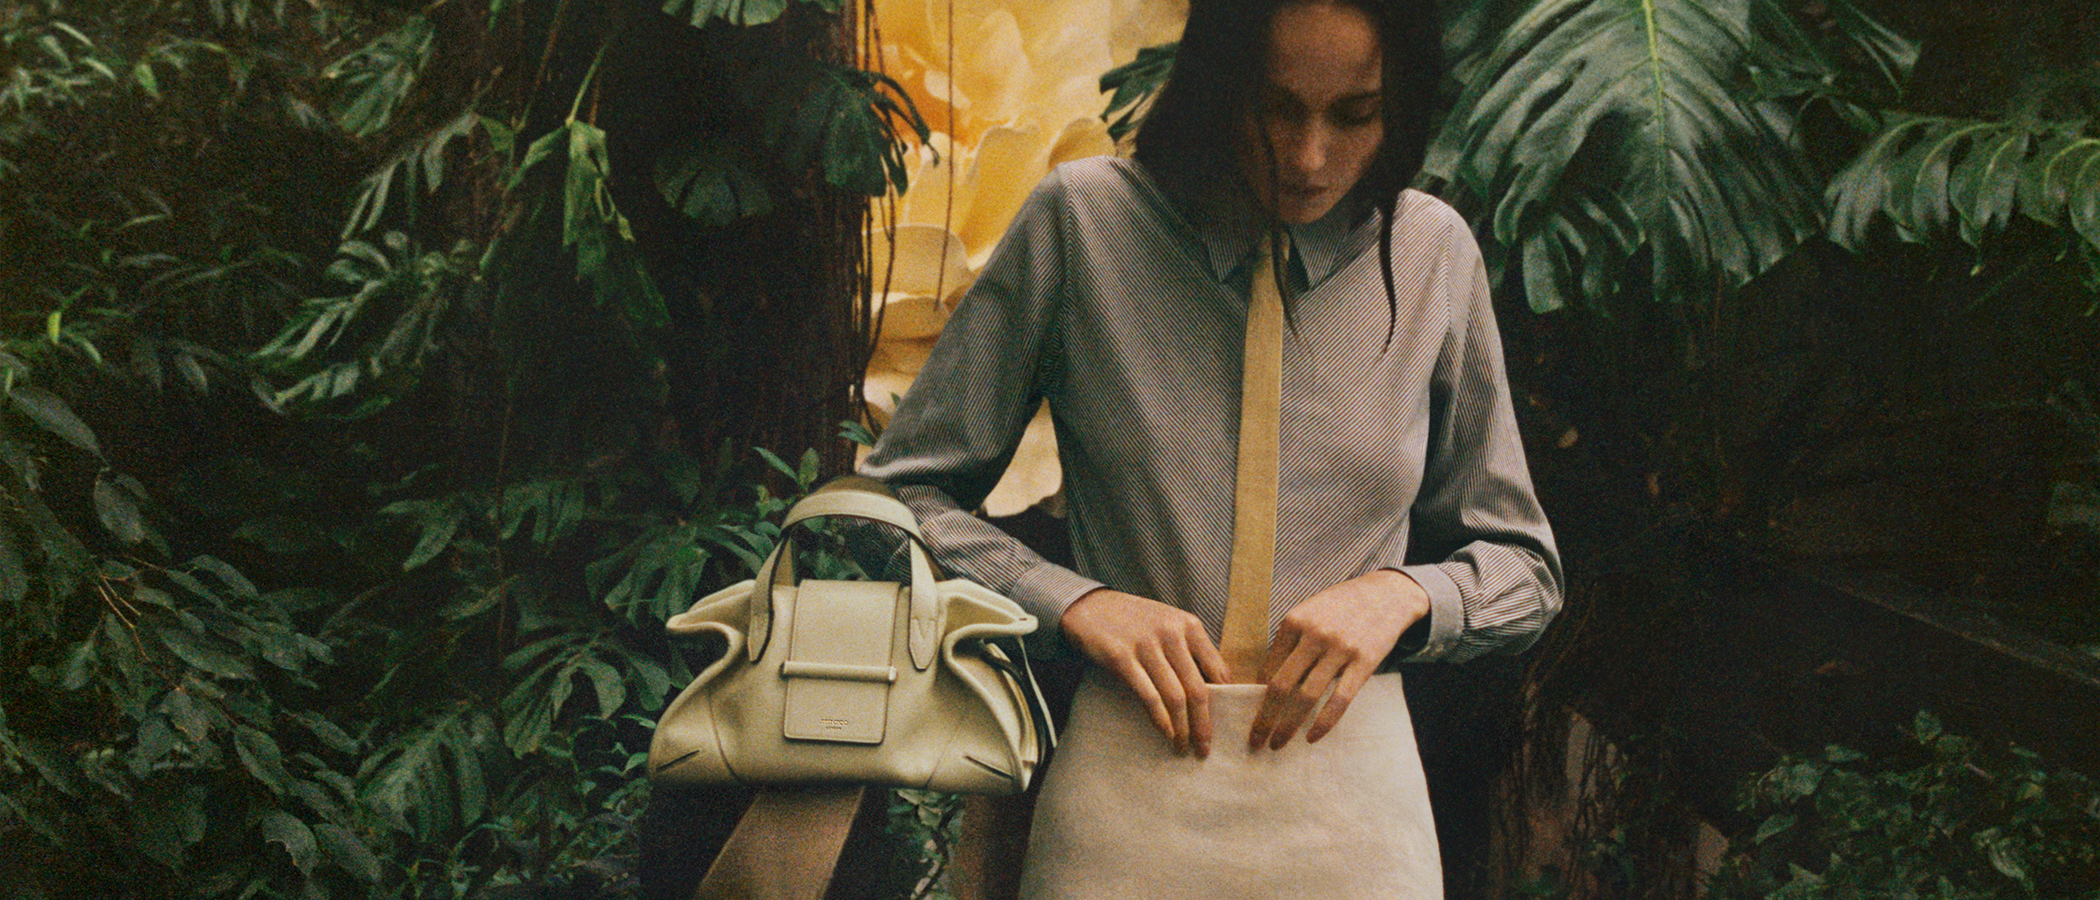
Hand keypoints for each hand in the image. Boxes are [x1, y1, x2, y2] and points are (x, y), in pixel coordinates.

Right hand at [1059, 588, 1230, 756]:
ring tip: (1182, 746)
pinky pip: (1148, 696)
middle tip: (1204, 748)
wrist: (1089, 606)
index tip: (1224, 724)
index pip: (1218, 670)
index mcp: (1189, 625)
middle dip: (1203, 724)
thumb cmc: (1134, 620)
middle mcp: (1171, 634)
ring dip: (1181, 728)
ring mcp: (1146, 646)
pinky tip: (1165, 733)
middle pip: (1197, 689)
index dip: (1224, 702)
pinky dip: (1160, 719)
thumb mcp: (1169, 624)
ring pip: (1175, 697)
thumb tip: (1214, 689)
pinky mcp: (1121, 658)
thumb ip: (1190, 649)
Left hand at [1247, 570, 1427, 750]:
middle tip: (1254, 740)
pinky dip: (1324, 723)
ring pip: (1306, 697)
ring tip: (1277, 744)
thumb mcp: (1309, 612)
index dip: (1256, 695)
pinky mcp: (1364, 662)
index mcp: (1294, 621)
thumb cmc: (1341, 606)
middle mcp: (1314, 635)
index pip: (1268, 667)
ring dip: (1288, 726)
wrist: (1387, 595)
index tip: (1251, 714)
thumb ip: (1290, 641)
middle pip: (1281, 686)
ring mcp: (1340, 649)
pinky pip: (1340, 700)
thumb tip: (1265, 681)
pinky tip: (1311, 738)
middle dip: (1264, 718)